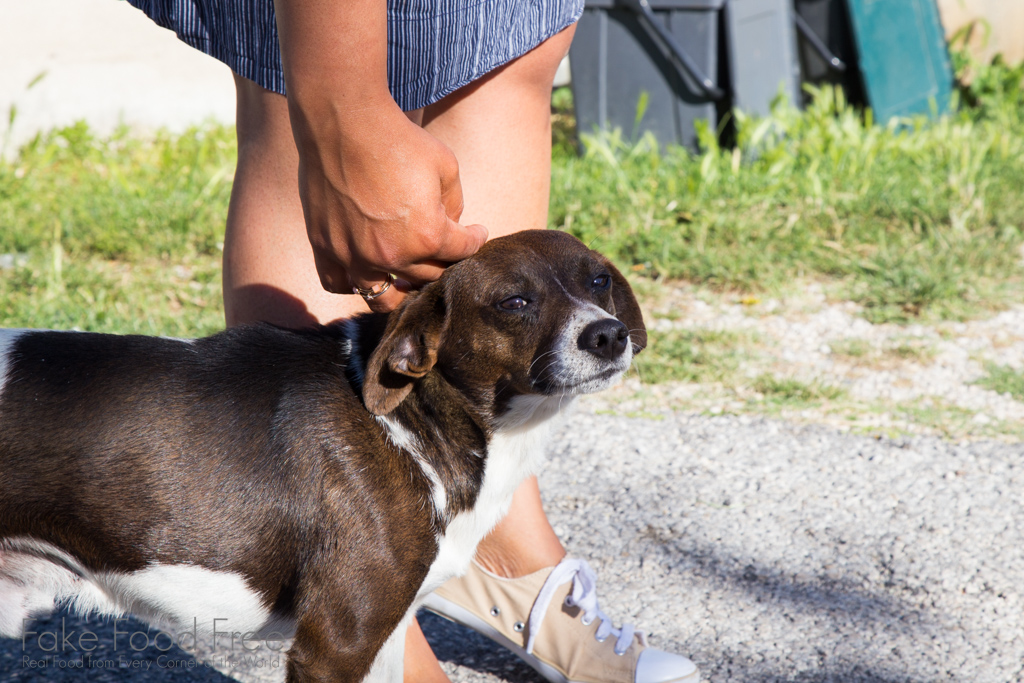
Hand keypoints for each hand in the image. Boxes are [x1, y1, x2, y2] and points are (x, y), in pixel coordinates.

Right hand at [294, 103, 487, 310]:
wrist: (343, 122)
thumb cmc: (397, 140)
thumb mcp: (446, 166)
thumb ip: (456, 204)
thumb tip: (452, 225)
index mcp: (427, 236)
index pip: (463, 252)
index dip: (475, 239)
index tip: (476, 233)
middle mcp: (392, 255)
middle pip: (428, 276)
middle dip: (442, 262)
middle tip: (444, 250)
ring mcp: (355, 257)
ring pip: (386, 297)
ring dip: (402, 289)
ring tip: (408, 275)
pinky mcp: (326, 249)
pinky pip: (339, 284)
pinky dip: (354, 283)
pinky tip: (366, 271)